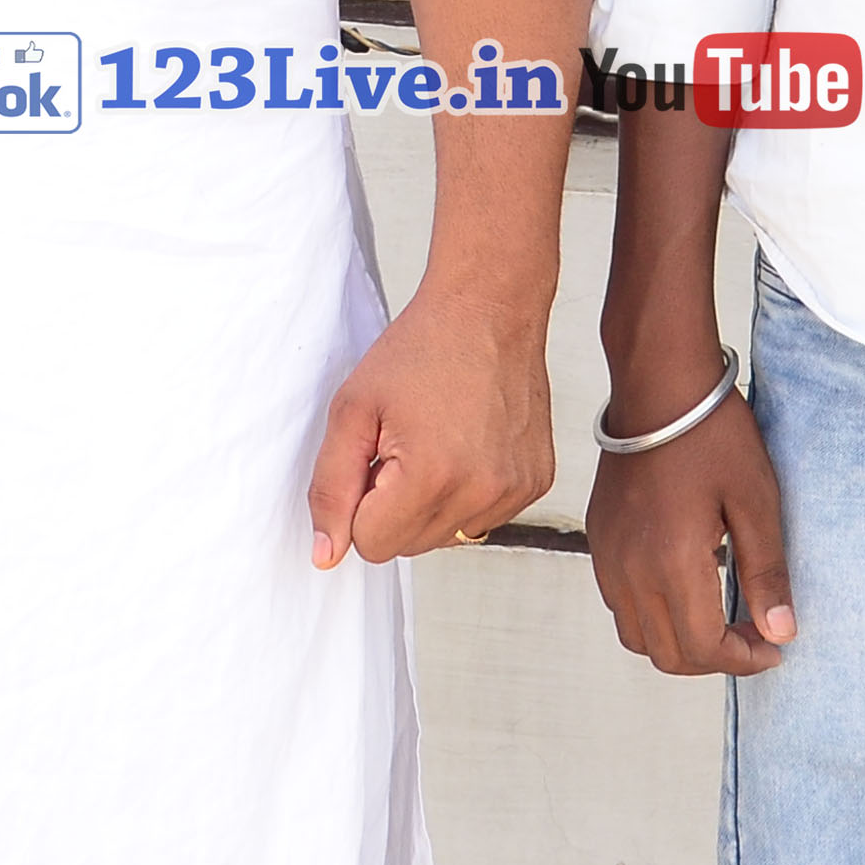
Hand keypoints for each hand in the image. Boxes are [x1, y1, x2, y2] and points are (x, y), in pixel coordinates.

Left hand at [310, 276, 550, 567]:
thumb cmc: (420, 349)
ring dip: (430, 503)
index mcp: (431, 476)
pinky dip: (466, 493)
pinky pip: (482, 518)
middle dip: (393, 507)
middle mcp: (482, 492)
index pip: (372, 545)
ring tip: (436, 442)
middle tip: (403, 444)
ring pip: (446, 538)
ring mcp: (516, 490)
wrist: (489, 309)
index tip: (375, 455)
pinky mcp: (536, 482)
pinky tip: (467, 444)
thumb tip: (327, 556)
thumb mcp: (352, 409)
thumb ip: (330, 488)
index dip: (361, 502)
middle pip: (409, 548)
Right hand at [584, 365, 790, 674]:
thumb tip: (781, 635)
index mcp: (672, 562)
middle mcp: (631, 570)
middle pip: (669, 655)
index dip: (743, 661)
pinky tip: (687, 590)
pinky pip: (620, 606)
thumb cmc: (714, 436)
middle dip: (716, 659)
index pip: (703, 649)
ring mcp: (608, 558)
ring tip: (721, 619)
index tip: (774, 648)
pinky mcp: (600, 542)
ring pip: (638, 638)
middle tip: (755, 636)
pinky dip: (654, 618)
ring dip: (682, 644)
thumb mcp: (756, 502)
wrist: (660, 386)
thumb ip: (766, 574)